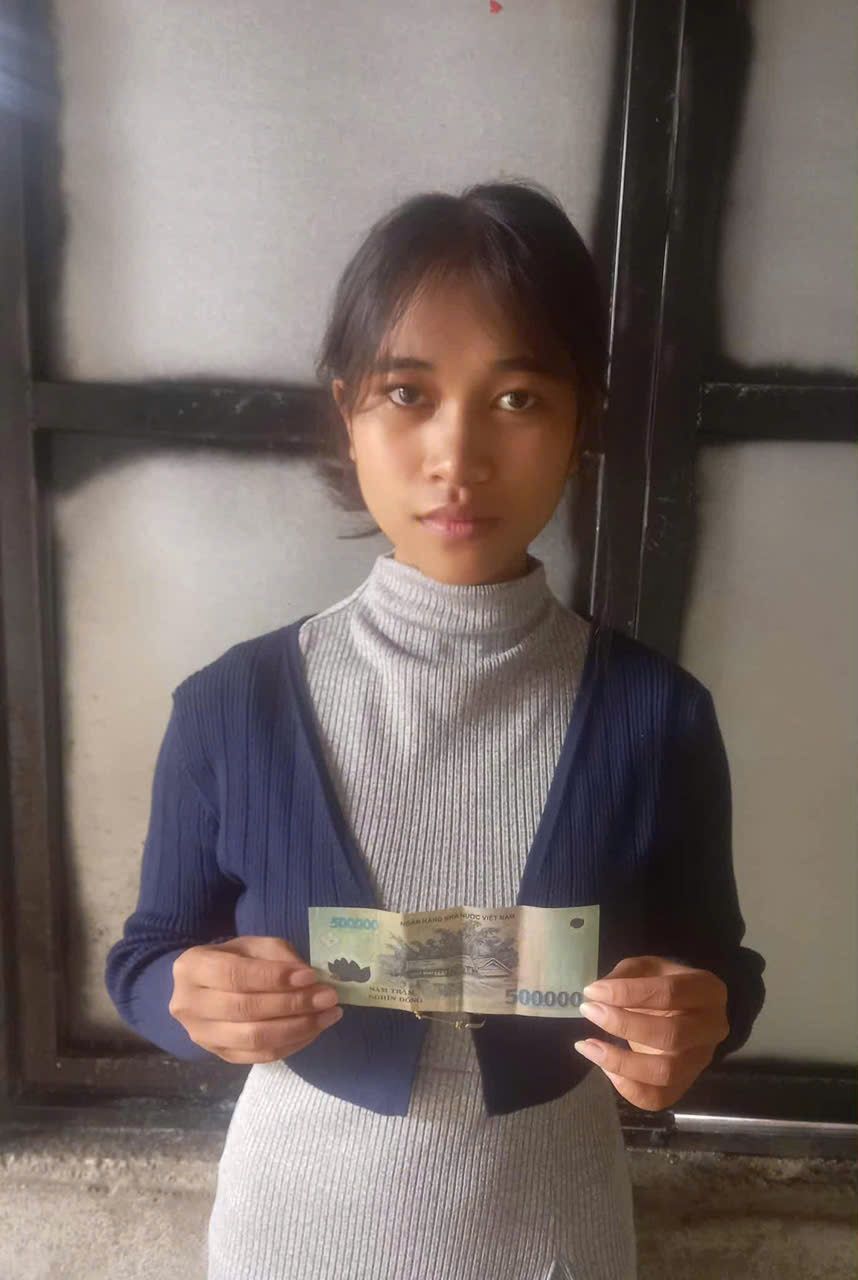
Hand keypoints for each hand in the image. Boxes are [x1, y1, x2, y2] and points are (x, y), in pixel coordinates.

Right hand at [170, 935, 343, 1062]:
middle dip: (293, 1004)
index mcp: (192, 968)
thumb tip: (308, 979)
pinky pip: (260, 1056)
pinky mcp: (220, 1056)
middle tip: (328, 997)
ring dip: (298, 1028)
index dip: (274, 977)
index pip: (234, 975)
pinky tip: (314, 1030)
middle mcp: (189, 1006)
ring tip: (329, 1015)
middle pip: (245, 1010)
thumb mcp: (252, 945)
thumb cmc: (232, 959)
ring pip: (254, 1038)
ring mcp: (202, 1036)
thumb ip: (278, 956)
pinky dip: (292, 1044)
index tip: (310, 977)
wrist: (203, 989)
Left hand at [572, 955, 728, 1110]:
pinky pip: (658, 1098)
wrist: (685, 1010)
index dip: (628, 992)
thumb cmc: (664, 984)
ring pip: (664, 1072)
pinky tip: (604, 1067)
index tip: (592, 991)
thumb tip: (598, 993)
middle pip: (671, 1035)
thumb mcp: (648, 968)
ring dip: (620, 1061)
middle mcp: (712, 1028)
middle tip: (589, 1012)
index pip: (670, 992)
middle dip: (623, 1025)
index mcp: (708, 990)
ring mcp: (701, 1061)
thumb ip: (625, 975)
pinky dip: (627, 1087)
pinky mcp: (686, 1085)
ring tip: (588, 1045)